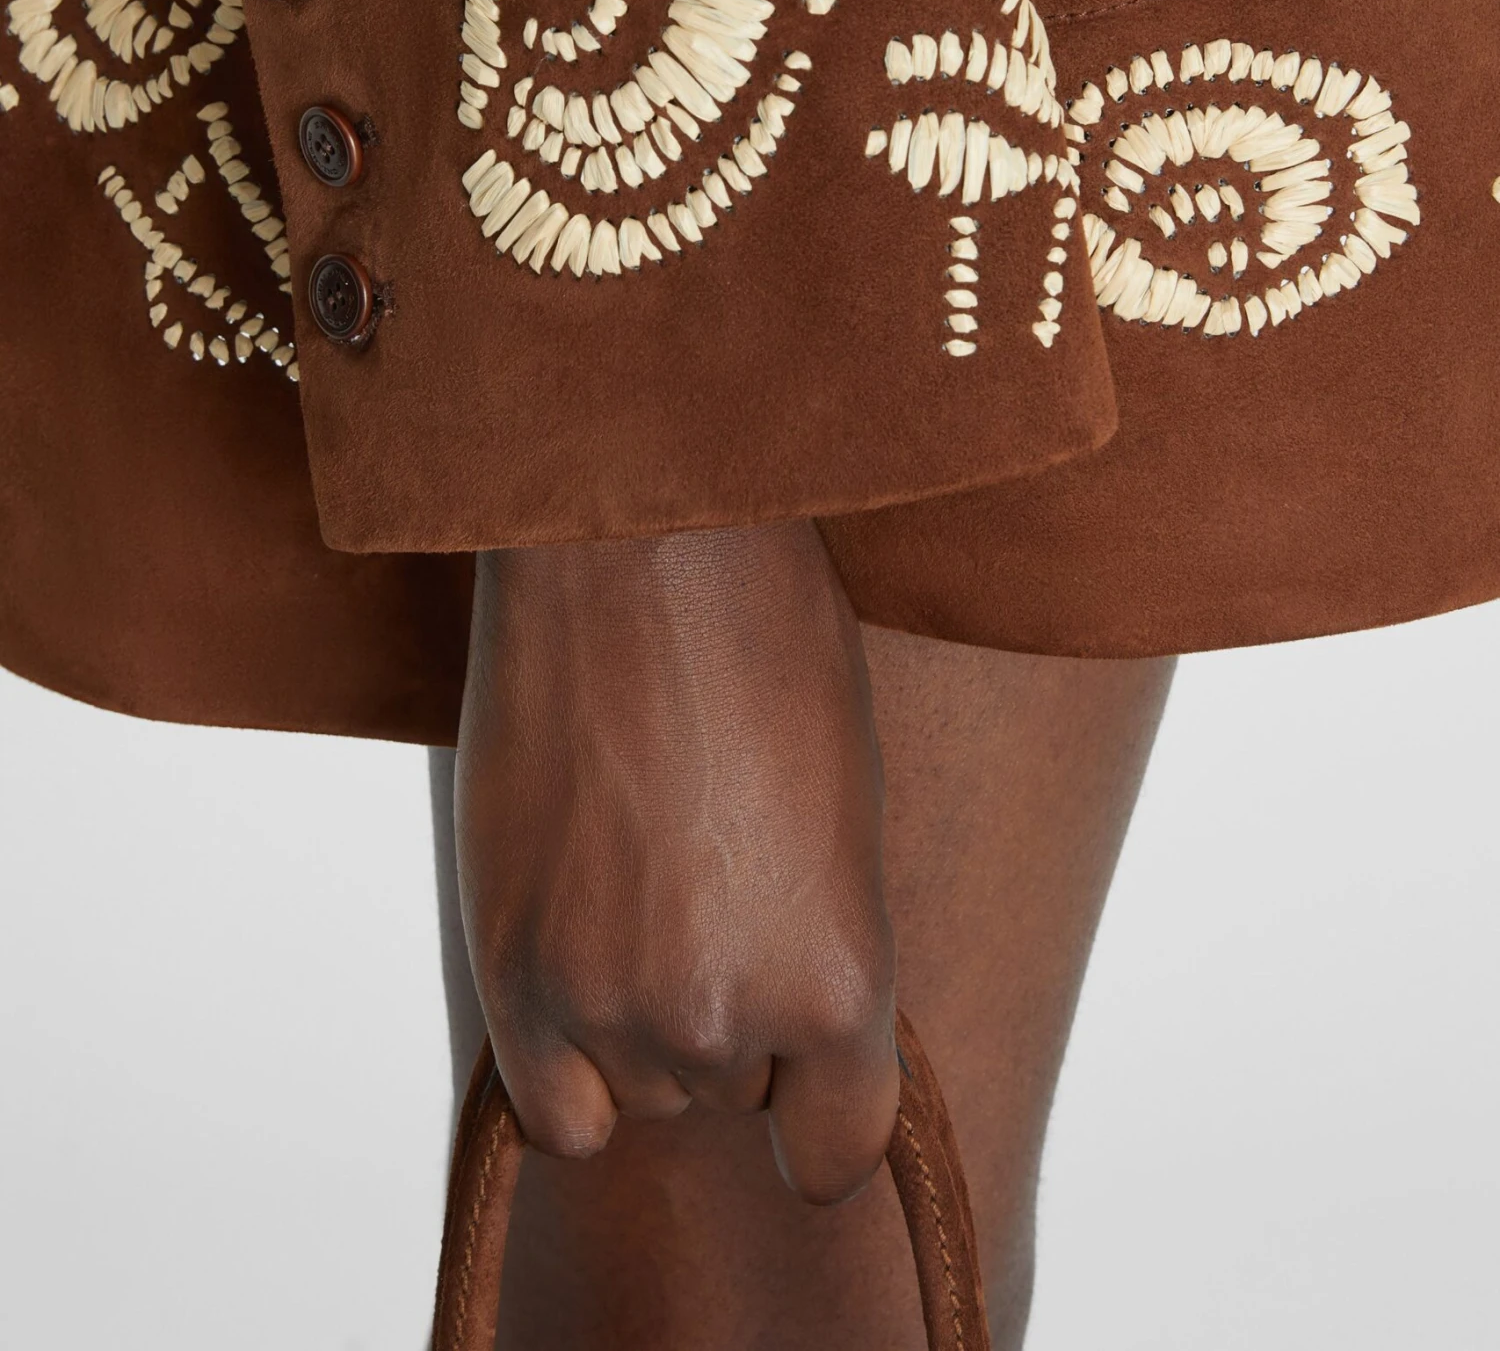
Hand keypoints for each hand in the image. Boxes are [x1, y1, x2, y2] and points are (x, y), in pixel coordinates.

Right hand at [454, 521, 896, 1203]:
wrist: (632, 546)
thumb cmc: (763, 635)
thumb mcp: (849, 805)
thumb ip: (823, 941)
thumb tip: (791, 1007)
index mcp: (839, 979)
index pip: (840, 1148)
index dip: (825, 1103)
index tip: (810, 1073)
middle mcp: (724, 1021)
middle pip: (733, 1094)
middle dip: (732, 1016)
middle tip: (710, 892)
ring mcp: (603, 1003)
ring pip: (638, 1090)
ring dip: (642, 1021)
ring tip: (639, 884)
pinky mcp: (508, 972)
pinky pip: (554, 1109)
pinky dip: (567, 1061)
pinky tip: (581, 963)